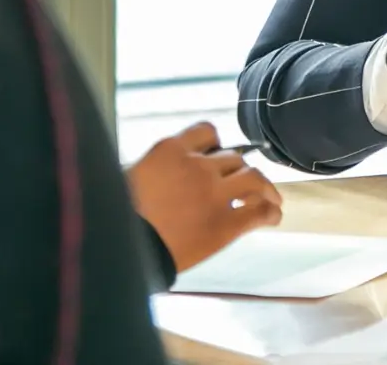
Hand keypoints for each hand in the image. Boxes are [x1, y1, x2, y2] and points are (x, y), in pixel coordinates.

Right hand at [126, 122, 283, 272]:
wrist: (116, 254)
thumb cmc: (113, 218)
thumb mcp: (128, 177)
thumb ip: (156, 168)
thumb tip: (164, 174)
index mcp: (170, 150)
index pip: (207, 132)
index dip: (215, 145)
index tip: (216, 155)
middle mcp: (197, 165)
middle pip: (232, 158)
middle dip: (236, 171)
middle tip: (238, 186)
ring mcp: (215, 193)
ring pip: (253, 178)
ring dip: (264, 187)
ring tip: (269, 197)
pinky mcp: (225, 224)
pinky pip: (258, 212)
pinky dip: (270, 212)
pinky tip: (274, 217)